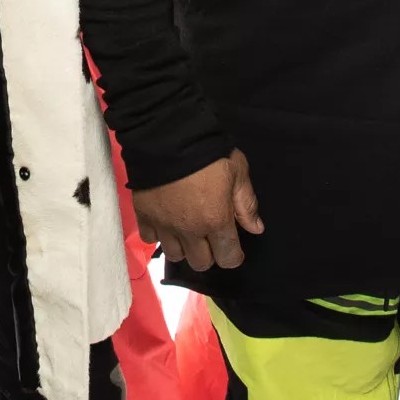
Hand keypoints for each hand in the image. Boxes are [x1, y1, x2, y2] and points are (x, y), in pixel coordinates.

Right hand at [132, 150, 262, 271]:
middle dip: (209, 253)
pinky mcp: (143, 215)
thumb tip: (256, 228)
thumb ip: (246, 203)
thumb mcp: (237, 171)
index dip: (234, 255)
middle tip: (209, 235)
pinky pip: (150, 239)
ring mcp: (164, 225)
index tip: (233, 245)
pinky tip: (165, 221)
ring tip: (185, 230)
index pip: (228, 258)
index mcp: (216, 220)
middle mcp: (189, 230)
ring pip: (175, 255)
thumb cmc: (208, 152)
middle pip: (200, 263)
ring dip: (183, 246)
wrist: (166, 136)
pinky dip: (158, 234)